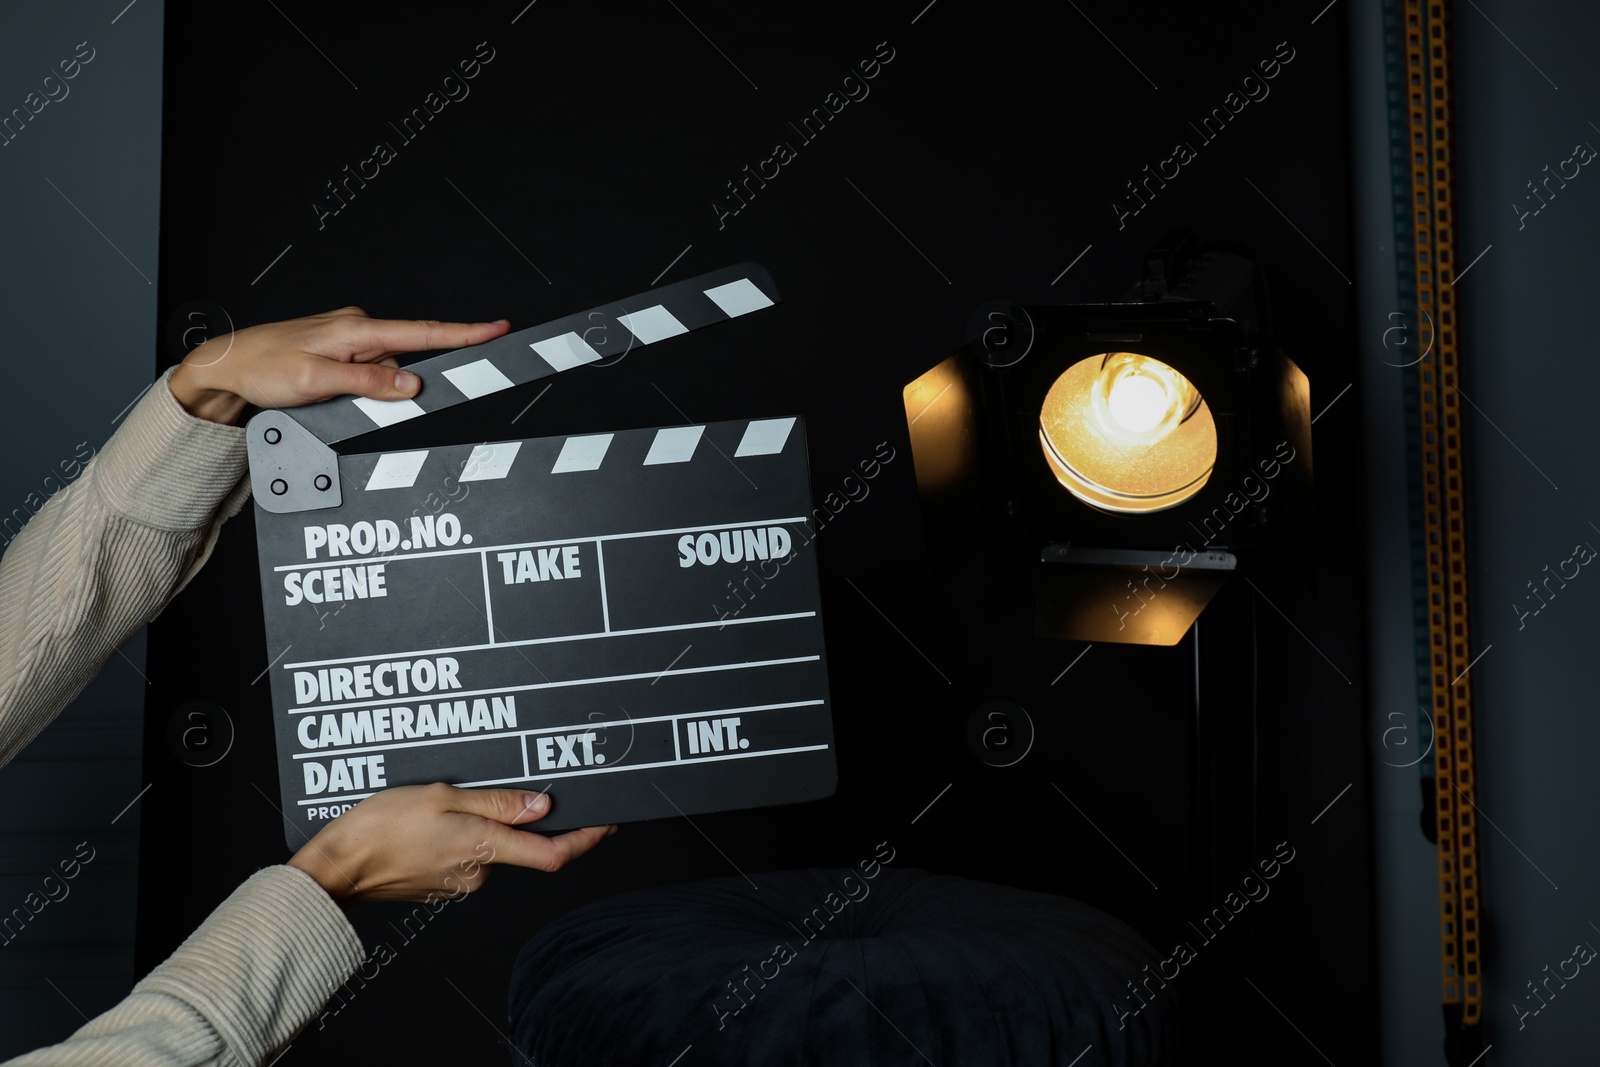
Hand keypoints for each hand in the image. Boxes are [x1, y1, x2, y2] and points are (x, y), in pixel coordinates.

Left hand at [167, 307, 511, 424]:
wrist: (227, 366)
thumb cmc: (263, 368)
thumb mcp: (316, 381)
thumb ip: (368, 383)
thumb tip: (413, 384)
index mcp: (357, 328)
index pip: (424, 331)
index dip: (465, 332)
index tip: (498, 328)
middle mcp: (358, 326)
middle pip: (407, 357)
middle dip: (405, 381)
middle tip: (372, 395)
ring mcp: (350, 338)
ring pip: (388, 369)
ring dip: (375, 390)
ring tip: (328, 395)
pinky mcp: (342, 351)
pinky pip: (371, 371)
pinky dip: (365, 386)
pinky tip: (336, 391)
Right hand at [286, 783, 614, 905]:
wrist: (335, 867)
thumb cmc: (379, 828)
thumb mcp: (443, 797)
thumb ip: (497, 803)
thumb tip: (542, 807)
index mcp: (485, 848)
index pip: (553, 854)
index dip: (586, 839)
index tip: (608, 824)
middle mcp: (478, 872)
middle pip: (517, 842)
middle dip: (511, 814)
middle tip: (489, 784)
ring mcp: (458, 882)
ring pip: (486, 845)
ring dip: (476, 821)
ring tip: (441, 798)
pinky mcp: (438, 884)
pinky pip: (461, 854)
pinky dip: (456, 833)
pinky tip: (428, 818)